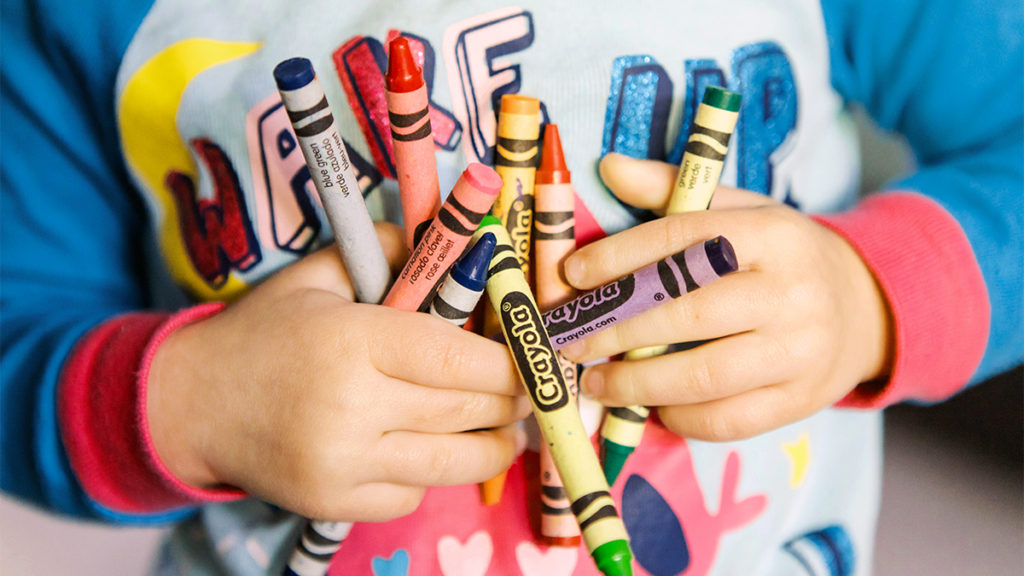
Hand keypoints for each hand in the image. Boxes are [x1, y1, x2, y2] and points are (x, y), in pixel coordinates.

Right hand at [147, 222, 529, 521]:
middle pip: (467, 410)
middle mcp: (351, 406)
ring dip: (494, 445)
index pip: (459, 356)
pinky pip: (414, 494)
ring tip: (508, 430)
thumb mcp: (319, 275)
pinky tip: (433, 450)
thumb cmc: (265, 333)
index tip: (535, 358)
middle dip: (513, 401)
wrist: (192, 403)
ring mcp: (343, 463)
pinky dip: (435, 474)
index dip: (511, 361)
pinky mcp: (335, 504)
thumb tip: (456, 242)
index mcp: (352, 339)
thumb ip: (388, 250)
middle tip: (532, 391)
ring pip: (454, 463)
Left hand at [560, 153, 892, 440]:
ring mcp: (800, 352)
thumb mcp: (739, 211)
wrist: (862, 309)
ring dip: (636, 384)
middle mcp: (790, 293)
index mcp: (772, 235)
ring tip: (595, 382)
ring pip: (703, 376)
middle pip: (687, 314)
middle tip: (571, 340)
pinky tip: (650, 404)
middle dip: (616, 330)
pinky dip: (679, 416)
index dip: (620, 258)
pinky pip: (727, 420)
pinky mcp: (800, 400)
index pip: (683, 241)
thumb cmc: (780, 257)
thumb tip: (609, 167)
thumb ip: (673, 191)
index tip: (573, 275)